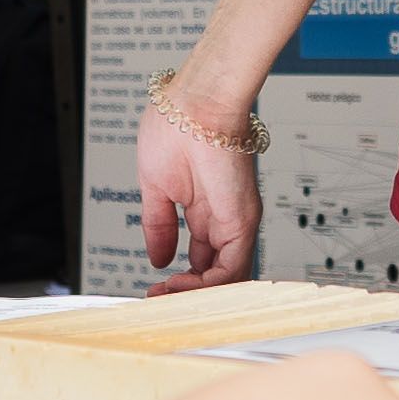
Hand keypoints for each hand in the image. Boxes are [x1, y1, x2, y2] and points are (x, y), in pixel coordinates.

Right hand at [135, 89, 262, 290]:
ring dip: (195, 294)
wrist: (194, 102)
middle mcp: (223, 219)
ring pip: (226, 279)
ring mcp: (236, 222)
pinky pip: (233, 269)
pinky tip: (180, 283)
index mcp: (205, 209)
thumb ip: (159, 225)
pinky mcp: (243, 221)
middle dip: (187, 293)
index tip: (156, 286)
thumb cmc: (175, 127)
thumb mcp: (156, 188)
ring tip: (166, 293)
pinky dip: (207, 286)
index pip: (203, 259)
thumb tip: (157, 256)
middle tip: (159, 297)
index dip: (181, 279)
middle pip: (216, 274)